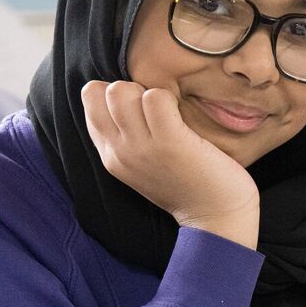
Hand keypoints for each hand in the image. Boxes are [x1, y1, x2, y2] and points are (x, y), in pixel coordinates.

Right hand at [81, 81, 259, 247]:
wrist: (216, 219)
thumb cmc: (186, 184)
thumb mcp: (143, 164)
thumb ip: (127, 135)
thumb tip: (123, 93)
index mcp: (111, 155)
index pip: (89, 100)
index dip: (114, 92)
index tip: (138, 107)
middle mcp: (120, 152)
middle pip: (103, 91)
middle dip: (131, 88)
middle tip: (156, 109)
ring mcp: (142, 148)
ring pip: (123, 91)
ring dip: (149, 91)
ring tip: (168, 113)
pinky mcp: (169, 143)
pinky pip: (156, 97)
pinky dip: (170, 98)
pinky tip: (181, 117)